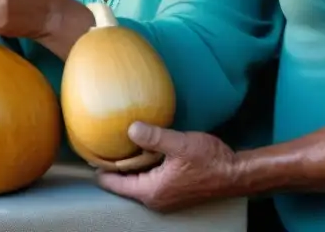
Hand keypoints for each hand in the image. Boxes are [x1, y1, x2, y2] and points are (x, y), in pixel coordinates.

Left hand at [97, 123, 238, 211]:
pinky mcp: (173, 188)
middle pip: (124, 182)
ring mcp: (165, 195)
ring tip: (116, 143)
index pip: (115, 183)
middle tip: (100, 143)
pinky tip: (141, 148)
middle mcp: (155, 198)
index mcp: (152, 191)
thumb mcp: (179, 144)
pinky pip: (149, 177)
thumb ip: (154, 137)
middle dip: (113, 165)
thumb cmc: (210, 161)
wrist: (236, 173)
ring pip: (137, 179)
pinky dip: (142, 165)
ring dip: (129, 164)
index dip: (100, 169)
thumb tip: (130, 128)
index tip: (88, 152)